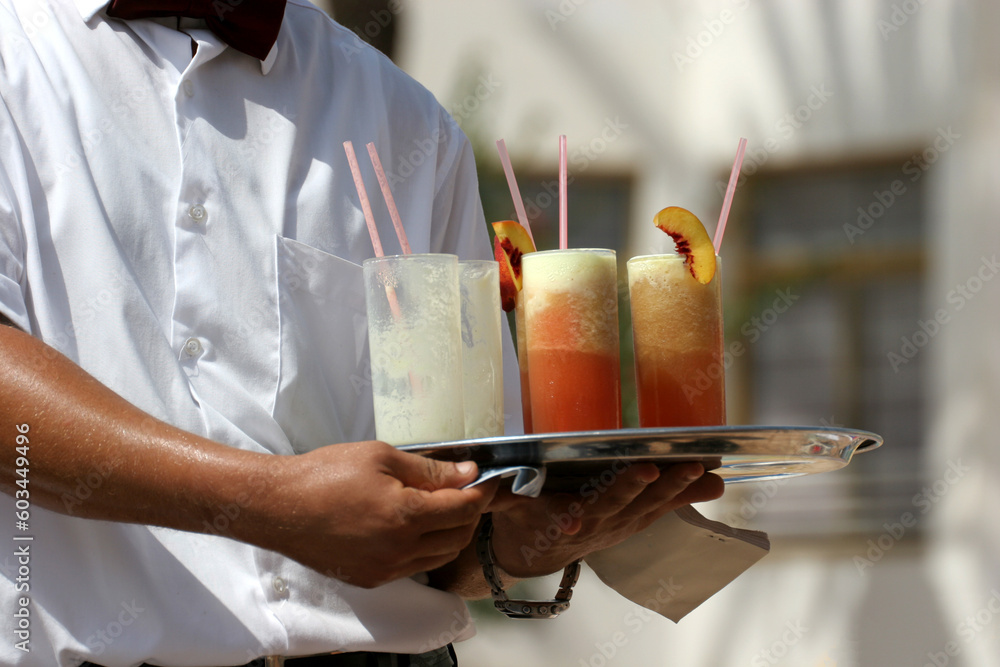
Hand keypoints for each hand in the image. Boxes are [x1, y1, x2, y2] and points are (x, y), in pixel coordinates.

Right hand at [240, 441, 495, 587]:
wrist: (279, 507)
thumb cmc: (325, 474)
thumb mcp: (381, 457)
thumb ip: (430, 470)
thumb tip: (467, 474)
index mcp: (406, 515)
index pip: (465, 508)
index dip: (482, 492)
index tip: (486, 479)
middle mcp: (400, 549)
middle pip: (459, 536)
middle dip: (471, 513)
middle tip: (468, 491)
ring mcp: (386, 568)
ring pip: (440, 556)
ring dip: (451, 533)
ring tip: (445, 507)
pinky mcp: (371, 578)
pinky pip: (414, 567)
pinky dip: (426, 548)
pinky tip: (416, 527)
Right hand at [488, 461, 723, 577]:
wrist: (535, 553)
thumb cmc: (524, 520)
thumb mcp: (506, 506)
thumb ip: (501, 491)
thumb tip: (486, 474)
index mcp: (568, 517)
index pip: (593, 505)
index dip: (612, 493)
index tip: (634, 478)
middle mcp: (599, 523)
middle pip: (629, 505)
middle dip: (650, 487)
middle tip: (666, 469)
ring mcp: (619, 524)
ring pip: (651, 507)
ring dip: (678, 490)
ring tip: (704, 472)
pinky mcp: (631, 521)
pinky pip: (661, 509)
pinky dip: (687, 495)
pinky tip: (712, 481)